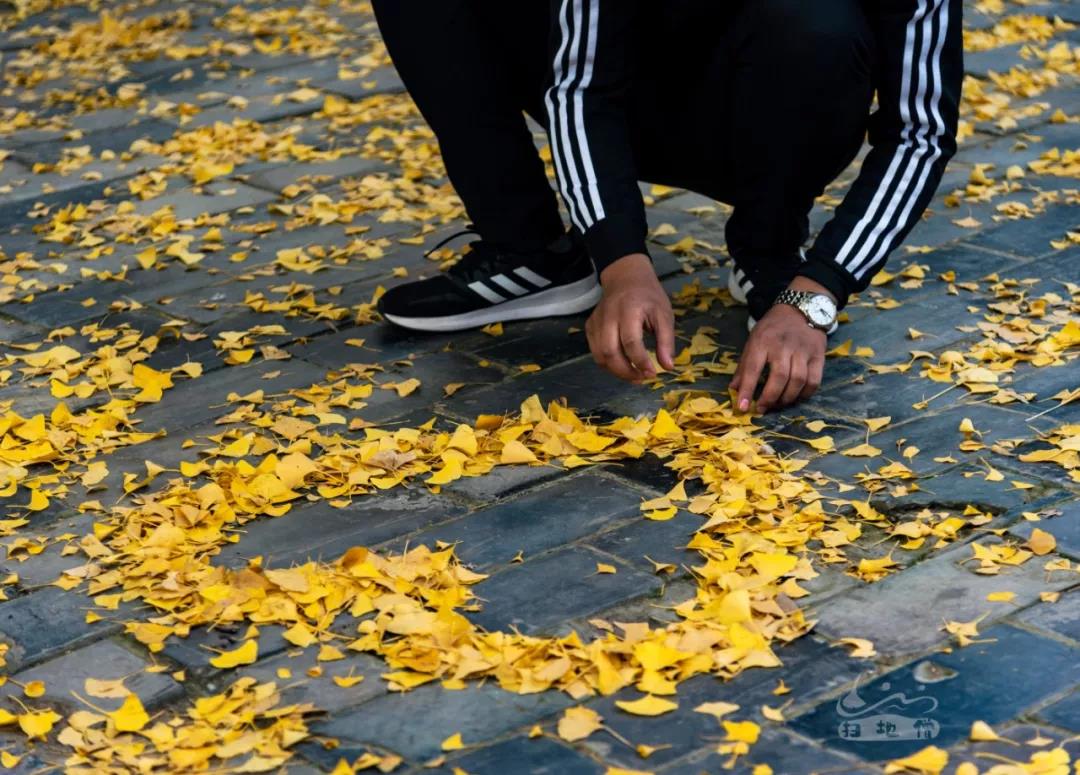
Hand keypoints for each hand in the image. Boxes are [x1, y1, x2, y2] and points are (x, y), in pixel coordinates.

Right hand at [586, 253, 674, 381]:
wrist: (626, 278)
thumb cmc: (649, 296)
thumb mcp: (664, 314)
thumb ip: (666, 341)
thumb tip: (668, 367)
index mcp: (629, 309)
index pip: (630, 342)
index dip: (640, 361)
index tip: (652, 374)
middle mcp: (608, 316)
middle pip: (610, 352)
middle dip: (625, 371)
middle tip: (641, 378)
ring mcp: (596, 322)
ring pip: (599, 355)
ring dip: (616, 371)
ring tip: (633, 376)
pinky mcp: (590, 327)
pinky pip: (595, 352)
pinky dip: (607, 363)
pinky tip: (622, 365)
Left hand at [731, 278, 831, 412]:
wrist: (800, 309)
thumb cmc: (772, 329)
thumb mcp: (753, 341)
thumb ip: (744, 366)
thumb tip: (734, 390)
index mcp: (762, 341)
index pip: (753, 368)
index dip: (748, 390)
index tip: (743, 407)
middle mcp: (783, 345)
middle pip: (779, 377)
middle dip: (770, 398)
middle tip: (762, 409)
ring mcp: (803, 350)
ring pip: (798, 381)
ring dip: (787, 399)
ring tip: (778, 404)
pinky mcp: (818, 355)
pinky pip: (814, 381)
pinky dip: (805, 394)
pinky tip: (795, 398)